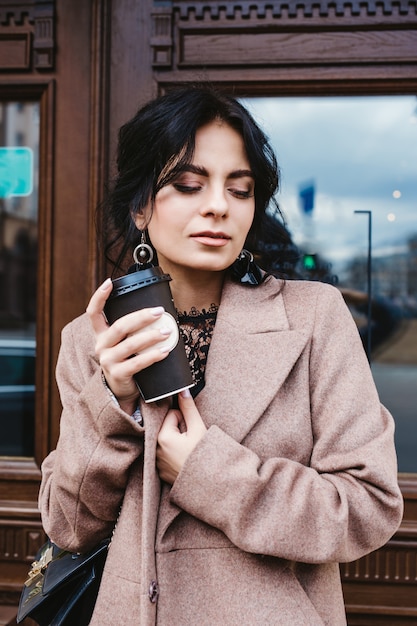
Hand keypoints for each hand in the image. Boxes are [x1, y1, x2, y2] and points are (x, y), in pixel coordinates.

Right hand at [86, 278, 171, 412]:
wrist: (121, 390)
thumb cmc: (127, 360)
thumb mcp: (124, 343)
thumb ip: (132, 329)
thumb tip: (158, 311)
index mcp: (101, 334)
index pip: (94, 312)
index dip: (100, 297)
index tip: (109, 282)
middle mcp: (101, 346)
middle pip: (120, 326)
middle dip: (141, 317)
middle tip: (159, 311)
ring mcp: (108, 361)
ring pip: (130, 344)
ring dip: (151, 336)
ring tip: (168, 331)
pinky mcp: (118, 374)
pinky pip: (137, 363)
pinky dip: (153, 356)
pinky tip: (165, 351)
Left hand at [156, 390, 206, 483]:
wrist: (208, 485)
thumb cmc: (204, 457)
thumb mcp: (198, 429)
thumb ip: (188, 408)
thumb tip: (182, 390)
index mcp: (163, 437)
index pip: (172, 414)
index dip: (184, 420)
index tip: (191, 431)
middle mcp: (155, 449)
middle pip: (167, 427)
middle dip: (179, 430)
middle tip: (190, 442)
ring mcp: (156, 462)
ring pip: (166, 440)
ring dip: (175, 442)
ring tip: (188, 451)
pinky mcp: (159, 471)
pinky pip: (164, 454)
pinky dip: (172, 454)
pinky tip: (183, 460)